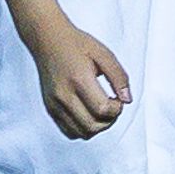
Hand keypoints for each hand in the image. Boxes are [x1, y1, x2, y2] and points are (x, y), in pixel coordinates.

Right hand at [28, 17, 129, 139]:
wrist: (48, 40)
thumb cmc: (75, 44)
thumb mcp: (104, 54)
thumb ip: (119, 77)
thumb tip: (127, 99)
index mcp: (79, 80)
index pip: (102, 110)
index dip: (117, 109)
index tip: (118, 98)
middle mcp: (64, 95)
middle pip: (92, 126)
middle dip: (109, 120)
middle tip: (113, 106)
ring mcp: (54, 104)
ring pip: (81, 133)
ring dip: (97, 127)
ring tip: (101, 110)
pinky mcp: (50, 108)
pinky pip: (69, 131)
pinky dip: (83, 129)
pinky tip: (89, 114)